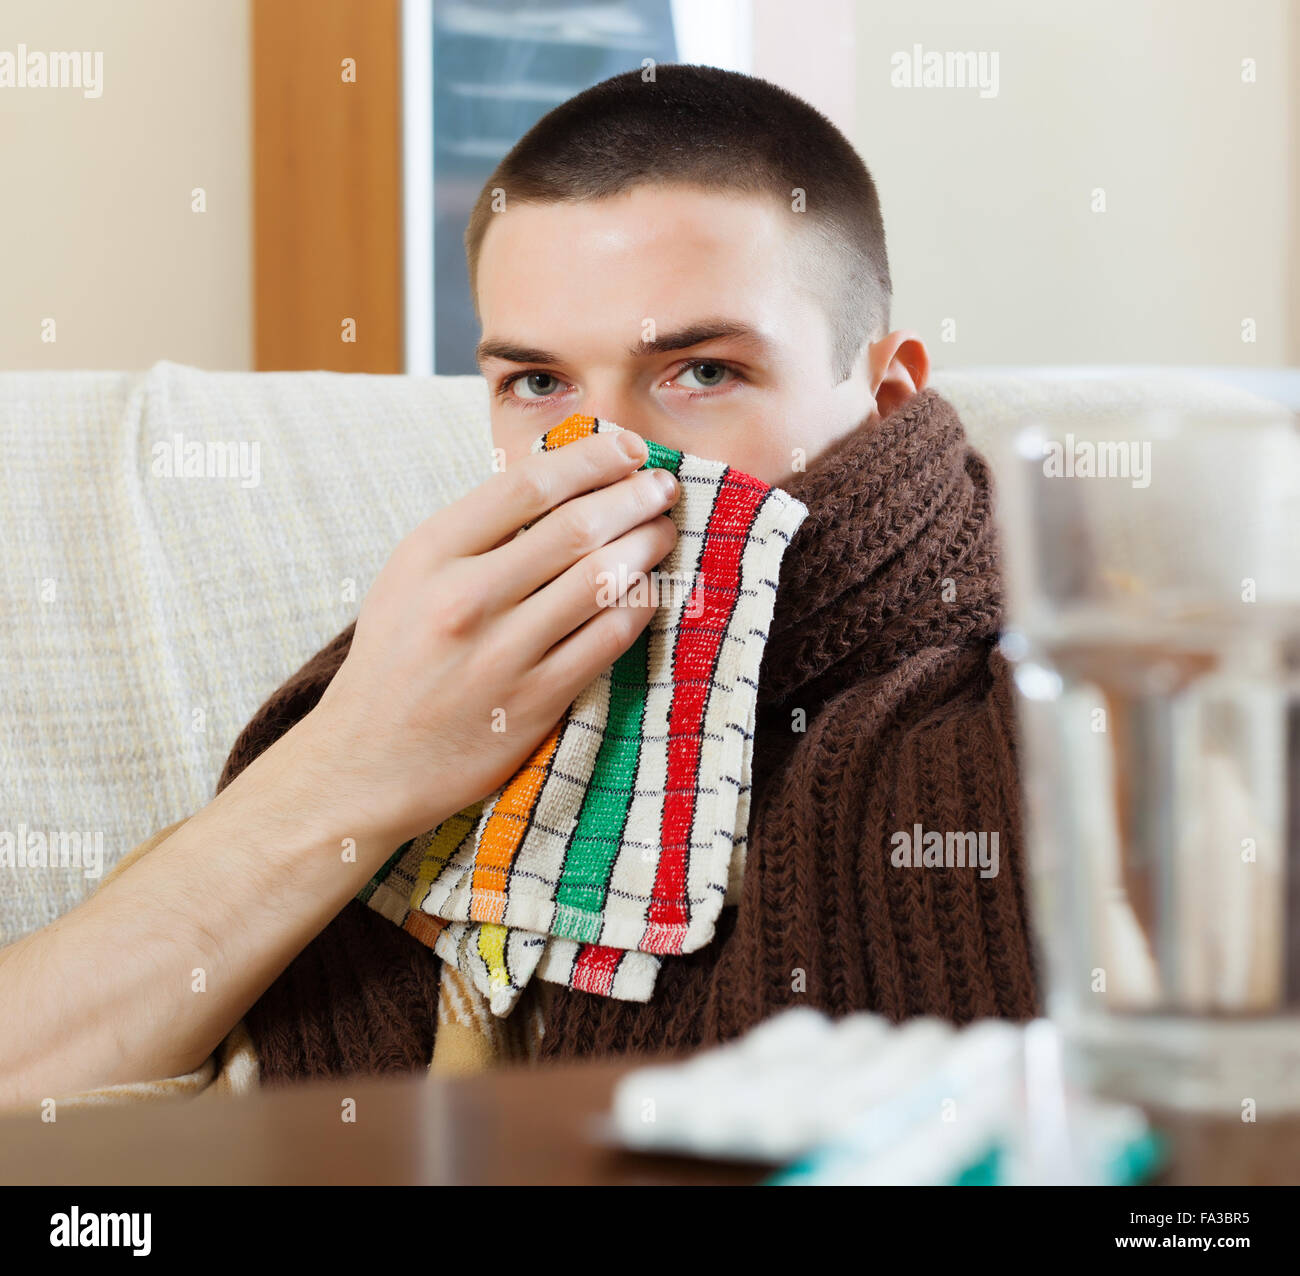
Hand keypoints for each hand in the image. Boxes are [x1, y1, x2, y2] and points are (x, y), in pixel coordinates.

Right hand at [300, 429, 678, 847]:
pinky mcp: (534, 701)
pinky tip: (650, 589)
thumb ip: (475, 532)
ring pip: (601, 579)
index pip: (528, 484)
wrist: (367, 761)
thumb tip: (561, 480)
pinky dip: (640, 604)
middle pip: (575, 527)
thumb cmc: (397, 659)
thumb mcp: (411, 577)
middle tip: (662, 486)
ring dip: (647, 545)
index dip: (591, 457)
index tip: (626, 447)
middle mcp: (465, 598)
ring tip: (664, 531)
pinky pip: (608, 638)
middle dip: (633, 496)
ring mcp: (502, 653)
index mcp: (430, 554)